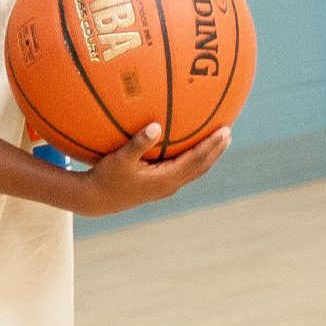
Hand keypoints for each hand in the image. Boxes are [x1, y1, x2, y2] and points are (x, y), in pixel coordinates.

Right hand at [76, 123, 229, 214]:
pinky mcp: (161, 186)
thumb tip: (156, 126)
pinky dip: (195, 159)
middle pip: (202, 166)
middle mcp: (171, 185)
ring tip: (220, 140)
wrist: (97, 200)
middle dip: (217, 150)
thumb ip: (138, 143)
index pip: (196, 160)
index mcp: (166, 179)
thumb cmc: (106, 177)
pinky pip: (185, 170)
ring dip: (209, 155)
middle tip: (229, 132)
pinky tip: (193, 147)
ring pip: (195, 170)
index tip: (225, 131)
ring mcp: (167, 187)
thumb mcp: (119, 159)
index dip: (212, 146)